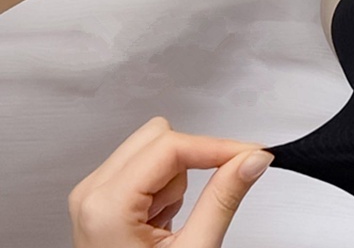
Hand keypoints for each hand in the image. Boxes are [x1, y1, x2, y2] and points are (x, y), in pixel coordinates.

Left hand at [69, 117, 271, 247]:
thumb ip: (223, 199)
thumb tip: (251, 160)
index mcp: (107, 206)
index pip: (172, 146)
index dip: (219, 146)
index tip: (252, 153)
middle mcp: (93, 193)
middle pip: (160, 137)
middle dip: (193, 162)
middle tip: (214, 192)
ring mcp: (94, 195)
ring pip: (155, 148)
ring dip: (178, 177)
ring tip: (174, 223)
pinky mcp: (103, 199)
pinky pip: (147, 167)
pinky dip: (167, 188)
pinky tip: (163, 223)